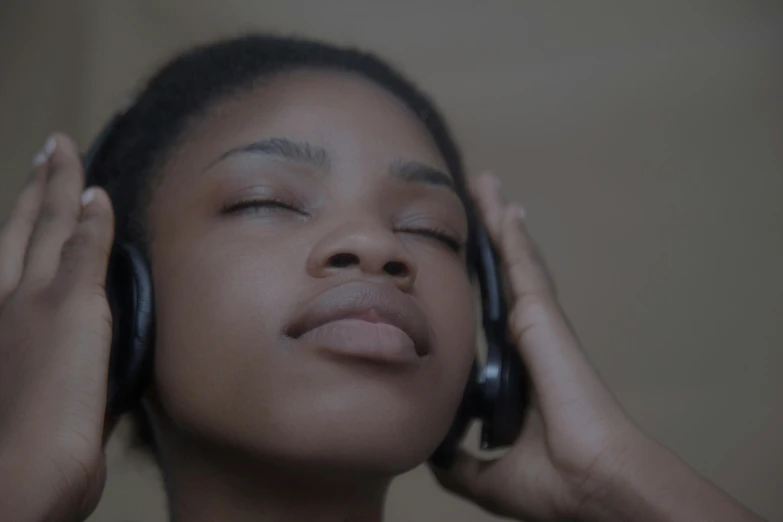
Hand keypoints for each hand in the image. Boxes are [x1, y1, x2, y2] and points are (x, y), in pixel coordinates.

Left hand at [0, 134, 114, 521]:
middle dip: (39, 194)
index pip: (47, 218)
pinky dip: (62, 281)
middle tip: (46, 156)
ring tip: (46, 207)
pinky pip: (54, 304)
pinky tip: (63, 283)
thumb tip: (89, 200)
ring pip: (32, 267)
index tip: (63, 142)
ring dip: (41, 232)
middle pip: (26, 236)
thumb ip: (80, 254)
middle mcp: (18, 302)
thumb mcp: (71, 307)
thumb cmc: (52, 389)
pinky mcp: (48, 364)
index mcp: (24, 285)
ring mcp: (27, 333)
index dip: (58, 179)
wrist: (40, 466)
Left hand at [431, 172, 642, 520]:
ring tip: (485, 187)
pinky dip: (512, 235)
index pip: (493, 314)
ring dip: (499, 224)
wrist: (588, 482)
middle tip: (475, 202)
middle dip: (490, 238)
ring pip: (515, 261)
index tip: (463, 261)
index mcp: (517, 369)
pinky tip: (501, 206)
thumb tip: (435, 454)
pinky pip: (524, 266)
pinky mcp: (543, 318)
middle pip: (505, 276)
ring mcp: (539, 324)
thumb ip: (460, 460)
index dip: (480, 284)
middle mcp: (530, 340)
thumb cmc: (554, 481)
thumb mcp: (488, 472)